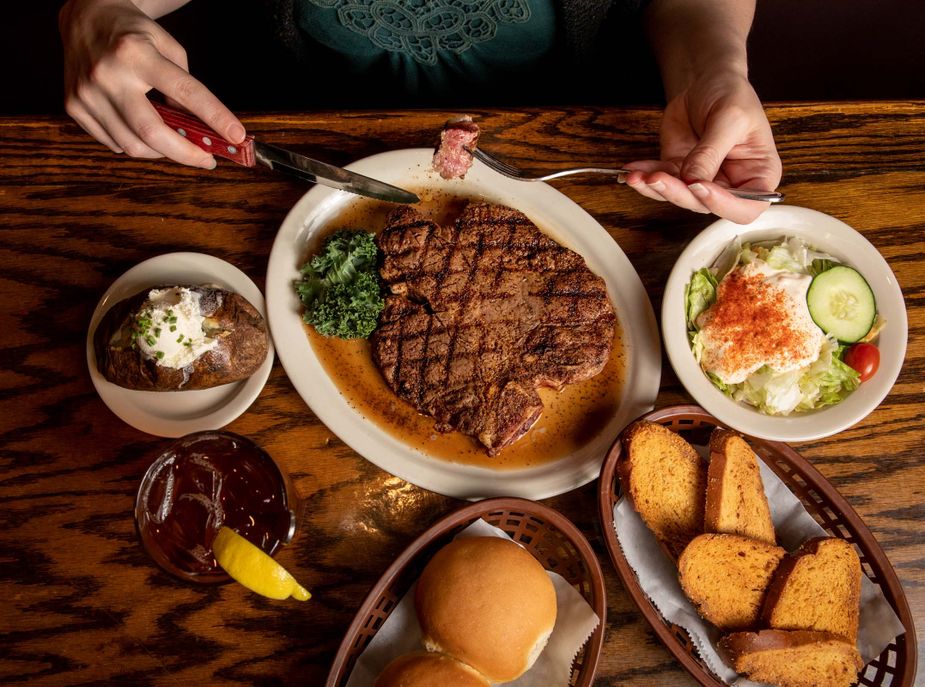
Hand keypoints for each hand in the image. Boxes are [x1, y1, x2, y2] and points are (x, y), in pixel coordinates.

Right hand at [59, 0, 244, 167]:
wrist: (84, 18)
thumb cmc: (133, 34)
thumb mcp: (168, 47)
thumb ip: (186, 86)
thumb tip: (198, 129)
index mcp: (136, 53)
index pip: (184, 91)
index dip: (215, 117)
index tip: (237, 136)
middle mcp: (107, 74)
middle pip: (151, 131)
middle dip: (186, 153)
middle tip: (207, 159)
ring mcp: (86, 93)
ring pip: (132, 145)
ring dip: (163, 152)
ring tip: (178, 145)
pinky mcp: (73, 106)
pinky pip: (114, 143)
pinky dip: (136, 145)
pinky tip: (146, 134)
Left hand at [624, 70, 781, 223]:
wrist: (707, 82)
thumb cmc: (731, 95)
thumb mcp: (729, 118)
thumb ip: (711, 152)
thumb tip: (692, 180)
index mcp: (758, 174)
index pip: (747, 206)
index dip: (723, 205)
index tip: (699, 186)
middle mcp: (731, 184)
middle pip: (706, 204)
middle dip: (679, 194)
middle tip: (658, 178)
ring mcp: (702, 180)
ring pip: (678, 197)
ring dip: (655, 188)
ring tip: (637, 176)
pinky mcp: (679, 172)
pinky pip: (660, 182)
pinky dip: (644, 177)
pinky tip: (633, 171)